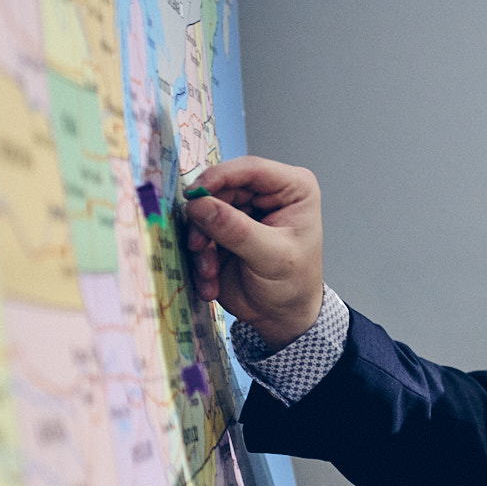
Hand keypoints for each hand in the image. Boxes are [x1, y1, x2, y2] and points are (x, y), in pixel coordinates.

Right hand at [182, 156, 325, 348]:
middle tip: (199, 247)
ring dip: (201, 243)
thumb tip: (200, 205)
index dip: (219, 177)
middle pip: (220, 188)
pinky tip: (210, 281)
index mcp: (293, 188)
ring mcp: (243, 211)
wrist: (282, 316)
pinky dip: (200, 257)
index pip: (251, 169)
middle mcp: (267, 193)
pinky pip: (199, 233)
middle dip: (205, 220)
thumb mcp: (271, 257)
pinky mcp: (223, 229)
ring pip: (204, 211)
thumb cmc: (293, 284)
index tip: (193, 194)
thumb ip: (236, 230)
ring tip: (209, 271)